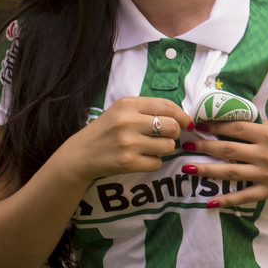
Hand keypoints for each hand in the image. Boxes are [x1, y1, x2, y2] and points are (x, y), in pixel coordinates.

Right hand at [63, 96, 187, 180]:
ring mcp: (128, 143)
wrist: (80, 155)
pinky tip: (141, 158)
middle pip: (172, 126)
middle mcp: (128, 121)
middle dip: (175, 133)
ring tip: (151, 147)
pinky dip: (153, 162)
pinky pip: (157, 163)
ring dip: (165, 149)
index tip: (186, 123)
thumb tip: (182, 118)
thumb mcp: (122, 111)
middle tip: (166, 137)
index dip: (182, 116)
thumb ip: (148, 110)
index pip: (167, 106)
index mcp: (128, 104)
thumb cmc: (106, 131)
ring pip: (168, 146)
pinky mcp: (127, 162)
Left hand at [182, 119, 267, 206]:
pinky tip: (210, 202)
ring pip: (230, 172)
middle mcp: (265, 153)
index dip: (215, 125)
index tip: (199, 123)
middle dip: (203, 146)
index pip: (235, 127)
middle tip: (184, 143)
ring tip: (188, 167)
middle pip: (227, 149)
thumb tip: (246, 123)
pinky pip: (244, 196)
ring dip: (207, 170)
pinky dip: (227, 200)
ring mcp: (267, 173)